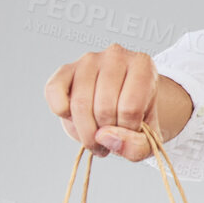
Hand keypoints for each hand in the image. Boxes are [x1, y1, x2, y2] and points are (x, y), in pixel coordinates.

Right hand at [43, 42, 161, 160]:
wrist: (123, 105)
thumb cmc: (137, 117)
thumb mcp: (149, 137)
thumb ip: (137, 146)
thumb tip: (104, 137)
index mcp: (143, 66)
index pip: (130, 108)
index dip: (127, 130)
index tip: (129, 132)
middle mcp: (115, 55)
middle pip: (104, 108)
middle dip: (105, 135)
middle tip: (110, 140)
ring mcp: (88, 60)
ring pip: (80, 105)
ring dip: (86, 132)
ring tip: (95, 138)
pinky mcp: (65, 69)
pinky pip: (54, 92)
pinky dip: (62, 112)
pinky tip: (73, 118)